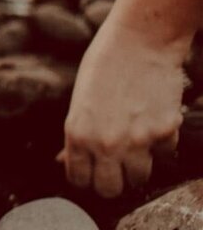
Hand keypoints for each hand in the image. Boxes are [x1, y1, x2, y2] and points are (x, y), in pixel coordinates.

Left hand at [59, 16, 187, 197]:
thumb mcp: (80, 99)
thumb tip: (63, 161)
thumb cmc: (105, 63)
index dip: (87, 178)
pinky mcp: (166, 132)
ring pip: (139, 178)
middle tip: (117, 167)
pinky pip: (165, 156)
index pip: (79, 181)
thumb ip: (76, 134)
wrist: (141, 40)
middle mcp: (105, 143)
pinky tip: (155, 124)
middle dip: (113, 181)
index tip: (93, 172)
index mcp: (77, 134)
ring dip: (139, 166)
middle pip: (110, 190)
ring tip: (137, 144)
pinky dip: (162, 146)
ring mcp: (138, 140)